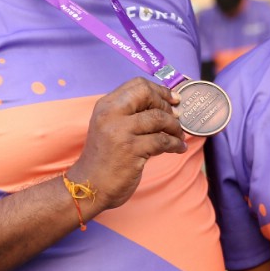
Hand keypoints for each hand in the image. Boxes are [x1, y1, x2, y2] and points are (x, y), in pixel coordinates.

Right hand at [67, 78, 186, 215]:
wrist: (90, 186)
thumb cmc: (105, 158)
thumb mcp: (111, 128)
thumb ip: (131, 114)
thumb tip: (167, 105)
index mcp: (106, 106)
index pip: (137, 85)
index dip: (160, 90)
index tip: (173, 100)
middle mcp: (111, 114)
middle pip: (147, 94)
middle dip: (167, 105)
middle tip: (177, 117)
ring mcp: (120, 131)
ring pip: (159, 118)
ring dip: (175, 127)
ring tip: (179, 136)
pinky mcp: (131, 150)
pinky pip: (162, 140)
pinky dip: (176, 144)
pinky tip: (179, 148)